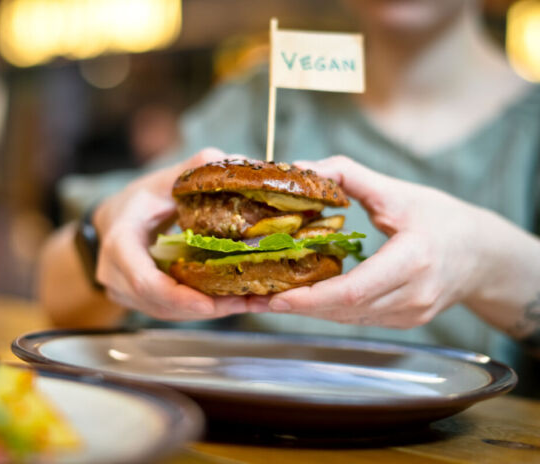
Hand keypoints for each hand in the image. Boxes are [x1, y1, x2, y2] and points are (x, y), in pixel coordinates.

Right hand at [93, 148, 251, 319]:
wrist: (113, 220)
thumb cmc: (138, 200)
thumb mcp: (163, 180)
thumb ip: (195, 170)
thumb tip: (236, 161)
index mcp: (120, 241)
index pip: (143, 278)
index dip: (176, 295)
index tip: (208, 303)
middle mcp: (115, 273)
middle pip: (160, 303)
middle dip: (204, 307)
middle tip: (244, 302)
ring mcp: (124, 291)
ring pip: (167, 312)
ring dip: (207, 311)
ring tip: (246, 302)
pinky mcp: (138, 301)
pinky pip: (169, 311)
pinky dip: (200, 308)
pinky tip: (230, 301)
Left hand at [262, 155, 498, 328]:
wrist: (483, 255)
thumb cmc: (443, 219)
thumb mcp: (398, 192)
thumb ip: (350, 176)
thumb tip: (304, 168)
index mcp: (414, 260)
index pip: (354, 289)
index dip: (312, 297)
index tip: (278, 296)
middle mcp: (414, 295)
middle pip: (345, 309)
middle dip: (299, 306)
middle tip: (259, 298)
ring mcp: (411, 314)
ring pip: (348, 318)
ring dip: (310, 311)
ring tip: (271, 299)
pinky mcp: (405, 322)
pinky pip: (359, 318)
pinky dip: (330, 309)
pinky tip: (305, 298)